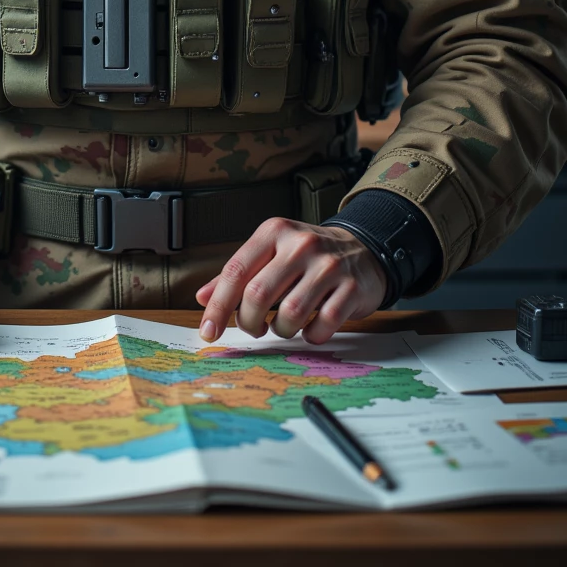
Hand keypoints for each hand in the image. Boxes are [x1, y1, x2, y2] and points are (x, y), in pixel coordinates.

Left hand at [195, 218, 387, 347]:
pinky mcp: (351, 288)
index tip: (209, 331)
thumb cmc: (307, 256)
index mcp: (274, 232)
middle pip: (258, 294)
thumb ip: (238, 275)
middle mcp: (300, 244)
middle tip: (254, 328)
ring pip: (290, 313)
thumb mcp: (271, 253)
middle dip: (249, 322)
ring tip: (283, 326)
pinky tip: (309, 328)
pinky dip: (311, 335)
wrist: (364, 249)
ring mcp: (328, 266)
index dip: (218, 306)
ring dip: (281, 330)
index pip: (236, 271)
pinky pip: (323, 324)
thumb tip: (203, 297)